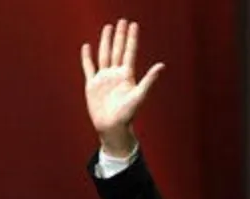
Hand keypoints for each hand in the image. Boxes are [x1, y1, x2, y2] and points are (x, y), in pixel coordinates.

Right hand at [80, 18, 163, 155]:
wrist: (112, 127)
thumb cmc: (128, 114)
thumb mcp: (139, 95)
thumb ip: (149, 79)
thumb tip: (162, 65)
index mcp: (127, 75)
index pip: (129, 52)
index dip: (132, 38)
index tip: (134, 25)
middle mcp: (115, 74)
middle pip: (117, 50)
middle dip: (120, 36)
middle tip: (122, 21)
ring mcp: (103, 78)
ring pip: (104, 55)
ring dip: (106, 41)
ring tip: (108, 28)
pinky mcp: (92, 85)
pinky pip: (89, 67)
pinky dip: (87, 57)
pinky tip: (87, 47)